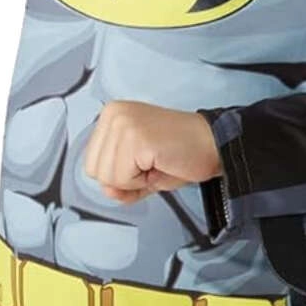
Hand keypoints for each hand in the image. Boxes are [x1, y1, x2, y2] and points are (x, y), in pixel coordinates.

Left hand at [83, 100, 222, 202]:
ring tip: (156, 162)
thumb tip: (106, 191)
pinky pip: (124, 179)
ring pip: (108, 177)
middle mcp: (114, 114)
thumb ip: (119, 181)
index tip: (142, 164)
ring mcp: (123, 123)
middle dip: (125, 179)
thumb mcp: (142, 170)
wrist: (215, 145)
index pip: (91, 163)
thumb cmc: (184, 153)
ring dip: (135, 180)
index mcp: (112, 115)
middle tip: (151, 164)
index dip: (118, 175)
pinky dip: (143, 181)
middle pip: (95, 171)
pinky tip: (160, 162)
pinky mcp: (135, 137)